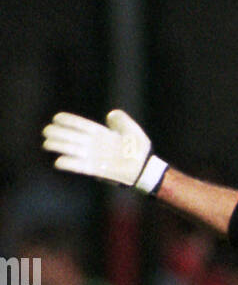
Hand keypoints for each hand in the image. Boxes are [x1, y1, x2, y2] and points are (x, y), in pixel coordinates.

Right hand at [42, 109, 167, 192]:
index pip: (82, 125)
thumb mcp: (132, 129)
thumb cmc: (139, 148)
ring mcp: (95, 157)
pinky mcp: (97, 170)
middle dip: (59, 134)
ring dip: (60, 147)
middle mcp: (95, 145)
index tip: (56, 118)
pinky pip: (81, 166)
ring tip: (47, 144)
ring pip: (74, 150)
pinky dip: (70, 165)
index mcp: (101, 134)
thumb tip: (110, 115)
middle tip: (46, 131)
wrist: (145, 168)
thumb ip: (121, 120)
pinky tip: (59, 162)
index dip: (69, 121)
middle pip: (73, 137)